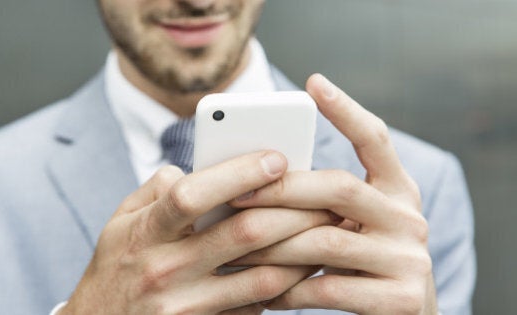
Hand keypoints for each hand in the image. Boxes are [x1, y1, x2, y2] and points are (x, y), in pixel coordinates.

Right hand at [60, 151, 340, 313]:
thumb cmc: (116, 266)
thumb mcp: (121, 221)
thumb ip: (157, 190)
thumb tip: (197, 168)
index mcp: (145, 232)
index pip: (192, 195)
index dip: (237, 174)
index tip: (276, 158)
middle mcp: (165, 268)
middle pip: (242, 234)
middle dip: (292, 210)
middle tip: (324, 195)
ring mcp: (186, 304)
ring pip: (261, 277)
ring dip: (301, 251)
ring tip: (326, 229)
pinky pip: (257, 307)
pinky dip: (285, 285)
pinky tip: (302, 266)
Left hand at [228, 74, 437, 313]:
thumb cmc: (364, 267)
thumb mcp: (354, 227)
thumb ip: (326, 205)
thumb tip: (255, 182)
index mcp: (399, 192)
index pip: (376, 140)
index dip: (346, 111)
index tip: (313, 83)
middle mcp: (410, 218)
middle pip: (339, 187)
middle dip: (281, 190)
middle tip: (236, 195)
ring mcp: (410, 259)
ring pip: (325, 242)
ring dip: (273, 246)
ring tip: (237, 250)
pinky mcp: (401, 299)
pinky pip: (328, 288)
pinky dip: (289, 290)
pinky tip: (266, 293)